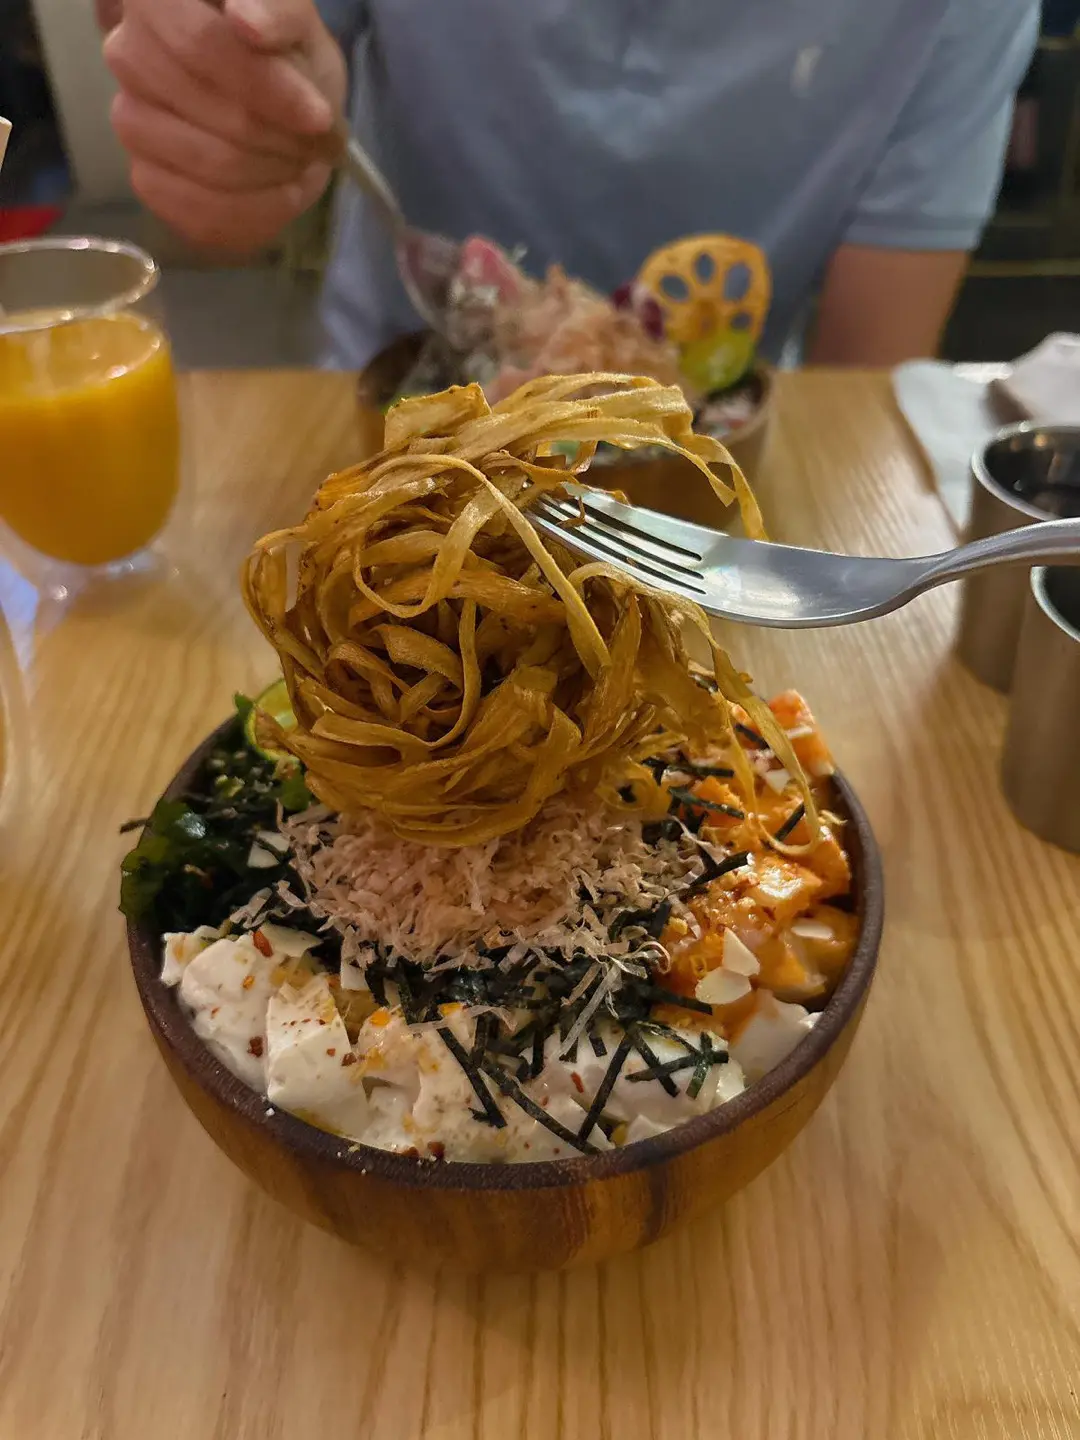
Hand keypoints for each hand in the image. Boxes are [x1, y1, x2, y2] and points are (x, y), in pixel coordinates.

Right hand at [101, 0, 346, 253]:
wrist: (279, 100)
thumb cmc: (283, 49)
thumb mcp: (296, 20)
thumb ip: (280, 12)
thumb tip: (248, 22)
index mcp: (155, 0)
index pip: (201, 46)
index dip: (265, 88)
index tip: (319, 116)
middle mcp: (127, 56)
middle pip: (210, 113)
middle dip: (280, 138)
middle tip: (320, 143)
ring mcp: (131, 121)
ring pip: (209, 166)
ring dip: (273, 175)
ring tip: (303, 163)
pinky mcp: (147, 179)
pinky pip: (199, 214)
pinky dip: (257, 213)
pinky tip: (282, 194)